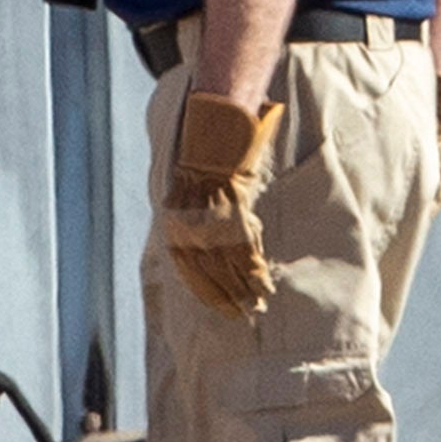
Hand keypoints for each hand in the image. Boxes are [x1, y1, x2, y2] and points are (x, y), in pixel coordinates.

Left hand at [160, 93, 279, 318]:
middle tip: (244, 313)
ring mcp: (212, 218)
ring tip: (259, 304)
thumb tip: (200, 244)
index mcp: (176, 221)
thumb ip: (191, 219)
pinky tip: (264, 283)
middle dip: (227, 295)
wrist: (213, 127)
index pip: (188, 267)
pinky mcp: (232, 209)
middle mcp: (190, 224)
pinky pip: (244, 247)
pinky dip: (254, 268)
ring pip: (228, 264)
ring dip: (244, 287)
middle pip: (209, 271)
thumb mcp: (188, 191)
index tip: (221, 307)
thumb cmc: (202, 159)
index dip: (206, 290)